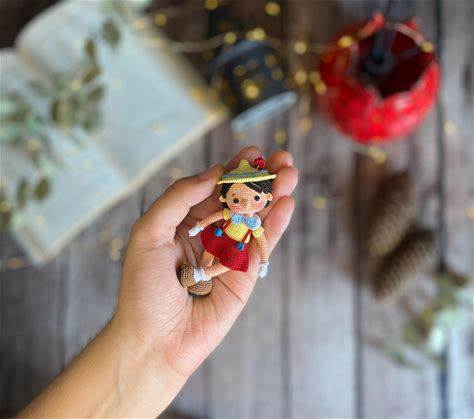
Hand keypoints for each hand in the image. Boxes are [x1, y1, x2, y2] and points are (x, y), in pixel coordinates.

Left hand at [114, 147, 297, 414]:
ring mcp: (228, 257)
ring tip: (291, 173)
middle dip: (260, 180)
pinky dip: (274, 226)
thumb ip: (177, 199)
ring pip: (254, 221)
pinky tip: (285, 204)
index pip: (213, 191)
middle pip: (239, 202)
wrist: (152, 341)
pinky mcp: (244, 277)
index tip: (251, 151)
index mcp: (184, 224)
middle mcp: (208, 237)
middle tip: (282, 158)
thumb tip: (212, 173)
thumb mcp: (148, 233)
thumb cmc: (142, 287)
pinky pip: (261, 247)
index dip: (232, 171)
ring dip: (273, 197)